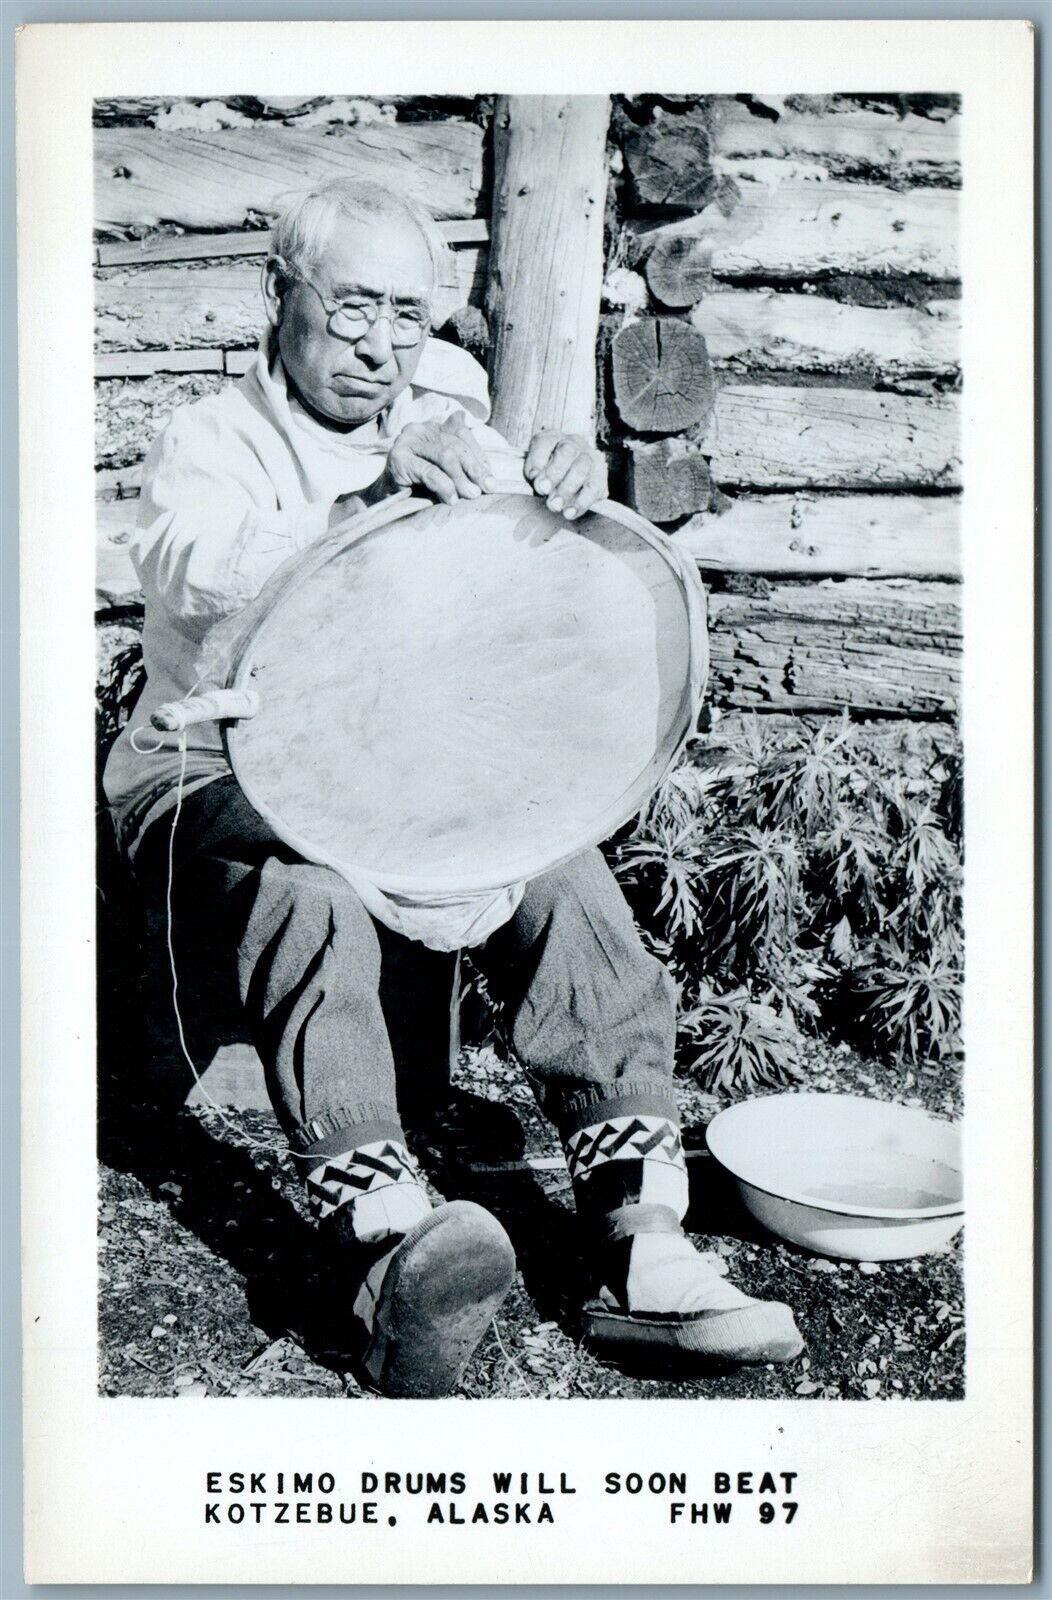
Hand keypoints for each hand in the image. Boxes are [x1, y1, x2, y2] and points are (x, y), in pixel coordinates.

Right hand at [380, 411, 495, 505]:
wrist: (386, 500)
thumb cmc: (419, 486)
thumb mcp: (445, 472)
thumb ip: (462, 460)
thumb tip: (486, 460)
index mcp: (432, 429)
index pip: (462, 434)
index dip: (479, 455)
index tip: (490, 477)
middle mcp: (419, 429)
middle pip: (455, 445)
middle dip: (474, 469)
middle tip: (487, 488)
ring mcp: (407, 441)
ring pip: (445, 456)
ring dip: (461, 479)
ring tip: (470, 495)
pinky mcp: (398, 458)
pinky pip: (430, 472)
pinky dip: (444, 486)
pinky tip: (450, 498)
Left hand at [524, 431, 607, 519]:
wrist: (569, 480)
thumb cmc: (547, 475)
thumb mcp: (535, 470)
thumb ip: (534, 474)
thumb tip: (540, 484)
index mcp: (552, 438)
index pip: (544, 443)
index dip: (538, 461)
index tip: (534, 480)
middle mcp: (573, 443)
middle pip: (567, 452)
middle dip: (555, 474)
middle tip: (544, 492)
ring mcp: (589, 458)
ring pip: (582, 469)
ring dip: (567, 489)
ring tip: (555, 506)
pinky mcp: (600, 476)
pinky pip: (593, 488)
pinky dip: (581, 502)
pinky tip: (570, 513)